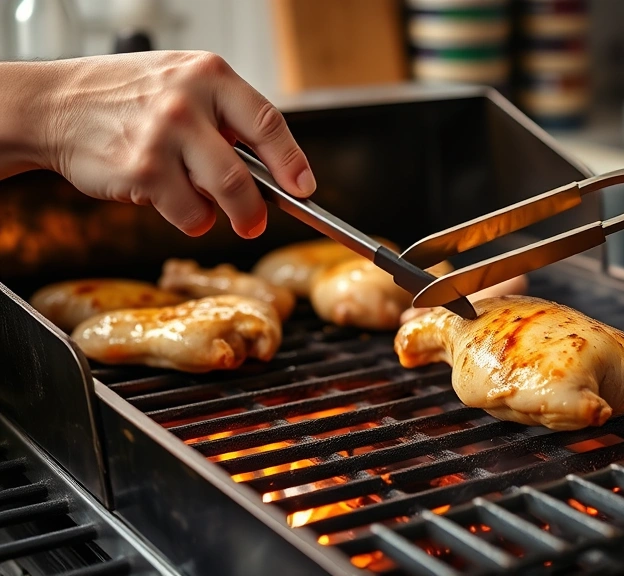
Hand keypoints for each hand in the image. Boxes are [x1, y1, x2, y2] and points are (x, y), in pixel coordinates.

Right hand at [43, 51, 314, 237]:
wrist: (54, 105)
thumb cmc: (126, 97)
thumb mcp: (181, 83)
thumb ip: (225, 116)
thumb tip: (273, 171)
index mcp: (209, 75)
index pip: (268, 124)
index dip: (292, 162)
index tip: (304, 188)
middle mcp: (187, 103)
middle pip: (246, 176)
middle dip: (256, 210)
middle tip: (255, 222)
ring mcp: (163, 137)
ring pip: (221, 198)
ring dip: (221, 215)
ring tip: (203, 207)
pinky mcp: (141, 171)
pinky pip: (188, 214)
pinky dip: (188, 217)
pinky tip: (167, 196)